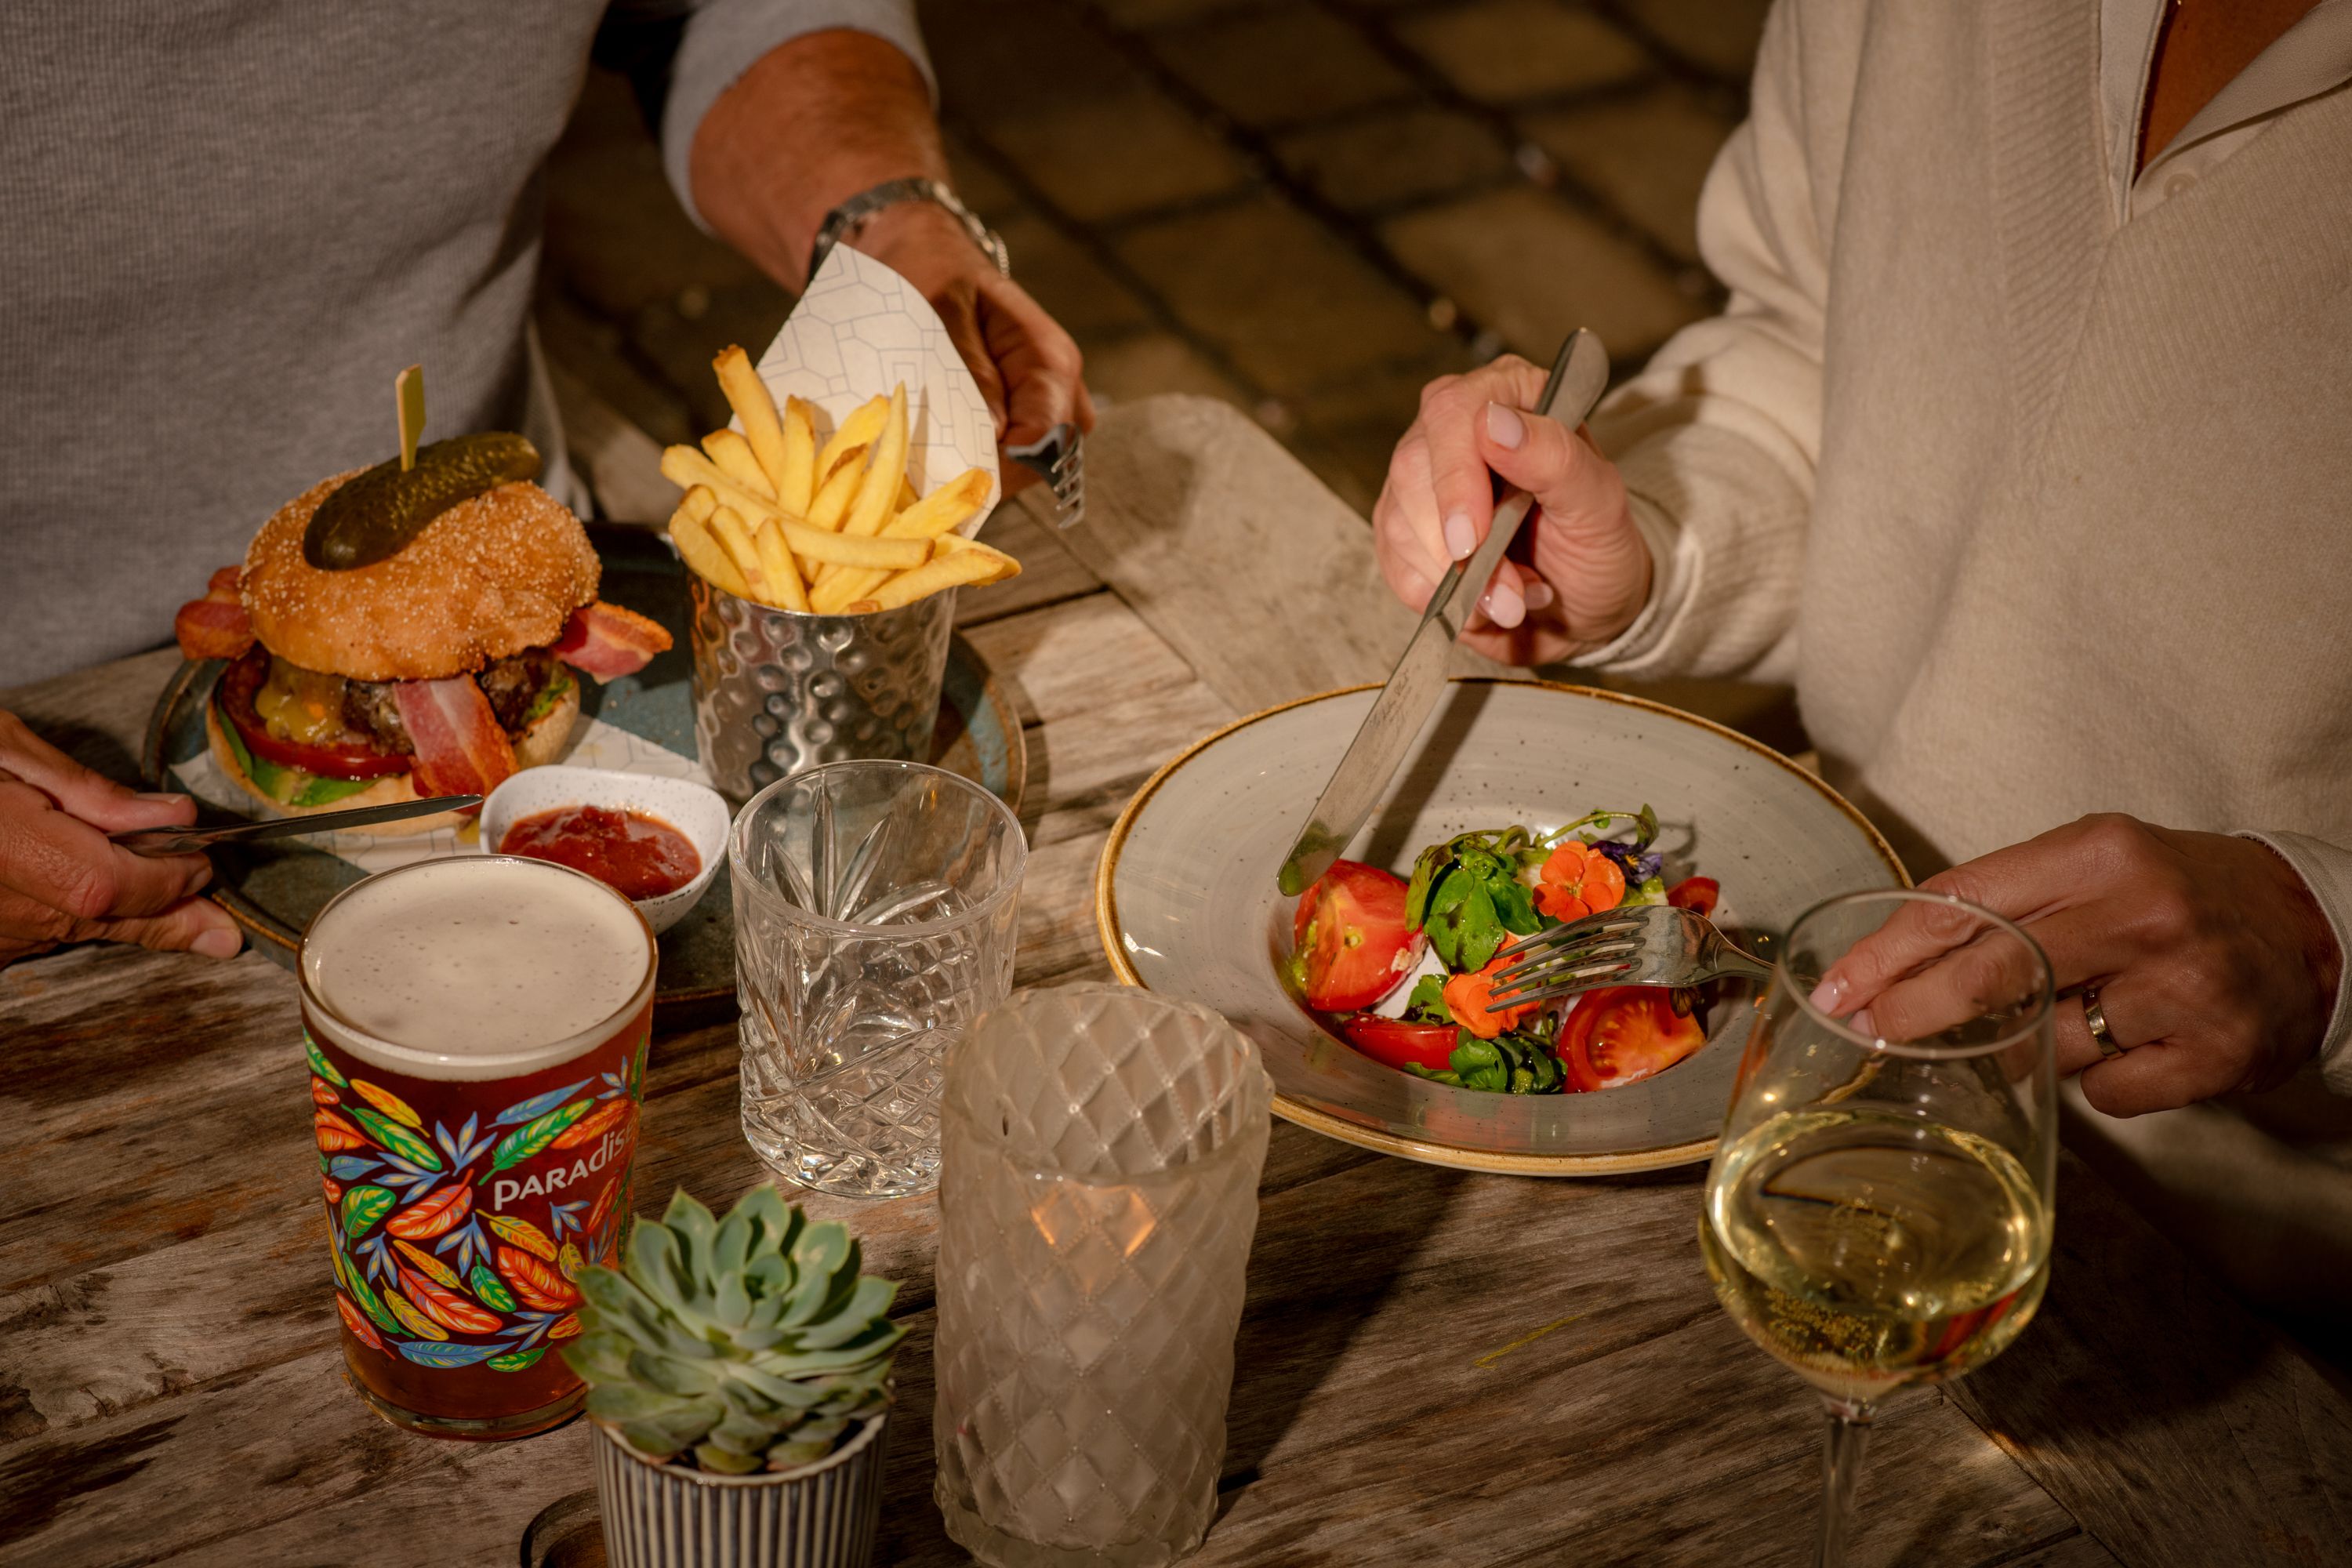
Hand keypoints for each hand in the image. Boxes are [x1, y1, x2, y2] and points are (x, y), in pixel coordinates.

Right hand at [0, 710, 240, 967]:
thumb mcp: (1, 747)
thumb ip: (85, 790)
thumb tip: (169, 818)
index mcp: (5, 847)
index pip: (111, 884)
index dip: (166, 878)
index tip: (201, 860)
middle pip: (98, 919)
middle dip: (165, 920)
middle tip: (219, 933)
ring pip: (68, 931)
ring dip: (122, 918)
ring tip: (186, 921)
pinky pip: (33, 933)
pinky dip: (71, 917)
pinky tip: (108, 906)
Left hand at [855, 203, 1094, 496]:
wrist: (924, 255)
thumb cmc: (931, 274)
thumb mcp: (943, 312)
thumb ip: (972, 371)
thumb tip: (996, 435)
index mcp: (1048, 357)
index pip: (1046, 436)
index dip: (1002, 460)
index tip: (950, 462)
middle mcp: (1059, 386)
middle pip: (1046, 460)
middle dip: (993, 469)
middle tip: (934, 461)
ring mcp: (1044, 404)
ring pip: (1031, 465)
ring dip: (985, 467)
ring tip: (934, 452)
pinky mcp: (1023, 415)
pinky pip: (1014, 457)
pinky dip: (980, 460)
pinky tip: (943, 447)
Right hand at [1372, 354, 1651, 664]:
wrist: (1586, 608)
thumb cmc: (1598, 546)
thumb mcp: (1600, 504)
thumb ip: (1556, 458)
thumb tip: (1495, 423)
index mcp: (1510, 397)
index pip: (1452, 411)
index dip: (1455, 477)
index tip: (1472, 537)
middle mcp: (1456, 431)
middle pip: (1413, 469)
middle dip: (1454, 546)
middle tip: (1508, 593)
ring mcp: (1423, 481)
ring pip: (1398, 523)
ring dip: (1454, 580)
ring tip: (1512, 601)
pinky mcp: (1404, 532)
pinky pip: (1395, 566)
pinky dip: (1438, 598)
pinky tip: (1481, 604)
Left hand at [1815, 815, 2343, 1116]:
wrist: (2310, 930)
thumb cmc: (2173, 893)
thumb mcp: (2093, 863)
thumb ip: (2006, 899)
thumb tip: (1895, 961)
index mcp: (2098, 853)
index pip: (1963, 903)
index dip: (1889, 951)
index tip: (1839, 986)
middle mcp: (2138, 914)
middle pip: (1991, 973)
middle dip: (1914, 1010)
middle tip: (1869, 1031)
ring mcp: (2179, 987)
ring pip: (2044, 1045)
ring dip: (2030, 1047)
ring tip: (2082, 1015)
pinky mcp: (2210, 1055)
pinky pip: (2106, 1094)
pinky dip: (2100, 1083)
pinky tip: (2135, 1046)